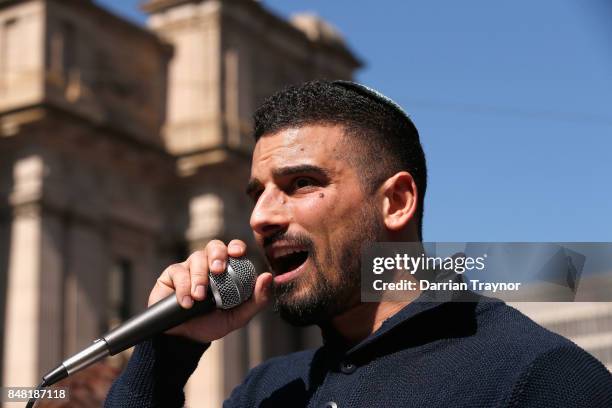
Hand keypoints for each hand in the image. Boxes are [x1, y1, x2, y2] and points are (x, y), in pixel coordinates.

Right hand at [148, 239, 272, 342]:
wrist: (186, 339)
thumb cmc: (213, 323)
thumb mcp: (238, 316)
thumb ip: (257, 299)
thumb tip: (268, 277)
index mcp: (226, 270)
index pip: (232, 249)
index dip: (235, 246)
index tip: (237, 253)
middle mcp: (208, 264)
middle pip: (213, 246)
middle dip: (217, 255)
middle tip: (218, 271)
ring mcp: (189, 267)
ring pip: (196, 258)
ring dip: (200, 277)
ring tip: (199, 297)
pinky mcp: (171, 275)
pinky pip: (178, 272)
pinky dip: (184, 287)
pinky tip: (187, 302)